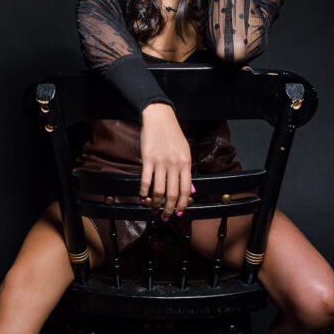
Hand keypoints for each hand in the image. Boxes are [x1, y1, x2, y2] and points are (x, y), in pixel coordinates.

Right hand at [138, 104, 192, 218]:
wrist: (159, 118)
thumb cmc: (173, 134)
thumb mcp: (185, 151)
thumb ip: (186, 171)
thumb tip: (190, 190)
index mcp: (186, 163)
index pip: (186, 189)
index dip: (183, 203)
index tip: (179, 212)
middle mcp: (174, 164)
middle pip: (173, 193)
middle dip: (170, 208)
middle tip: (166, 216)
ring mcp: (161, 162)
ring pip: (159, 190)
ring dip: (156, 203)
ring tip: (154, 208)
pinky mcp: (148, 159)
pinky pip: (145, 181)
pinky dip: (143, 192)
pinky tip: (143, 198)